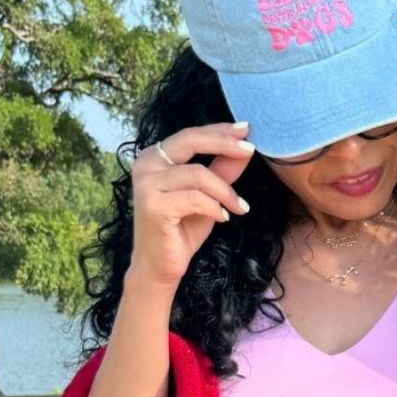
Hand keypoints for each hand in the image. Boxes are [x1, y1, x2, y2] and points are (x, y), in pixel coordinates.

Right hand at [128, 123, 254, 288]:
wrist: (159, 267)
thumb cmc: (181, 230)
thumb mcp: (209, 196)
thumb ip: (223, 172)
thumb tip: (246, 149)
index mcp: (155, 157)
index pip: (191, 134)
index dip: (219, 131)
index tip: (247, 130)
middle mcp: (146, 165)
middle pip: (190, 141)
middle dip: (224, 143)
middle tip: (250, 149)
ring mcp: (146, 185)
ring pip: (198, 174)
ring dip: (225, 191)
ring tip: (239, 207)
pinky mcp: (153, 206)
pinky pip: (195, 198)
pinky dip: (214, 207)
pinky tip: (223, 218)